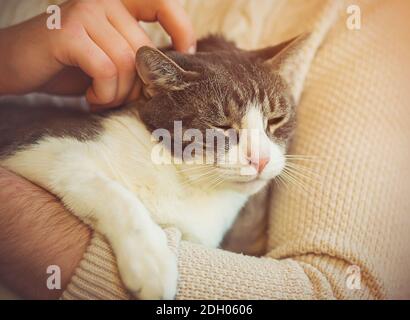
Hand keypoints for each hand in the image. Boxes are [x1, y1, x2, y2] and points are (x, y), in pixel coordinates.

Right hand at [0, 0, 195, 110]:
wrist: (16, 65)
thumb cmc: (68, 66)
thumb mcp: (109, 58)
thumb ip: (135, 58)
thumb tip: (170, 76)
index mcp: (117, 3)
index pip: (162, 2)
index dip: (181, 28)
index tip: (185, 53)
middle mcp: (103, 1)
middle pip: (143, 51)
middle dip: (136, 86)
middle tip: (117, 99)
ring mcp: (84, 12)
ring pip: (127, 63)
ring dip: (117, 93)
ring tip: (100, 99)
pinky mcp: (67, 32)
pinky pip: (106, 70)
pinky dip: (103, 93)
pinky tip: (91, 98)